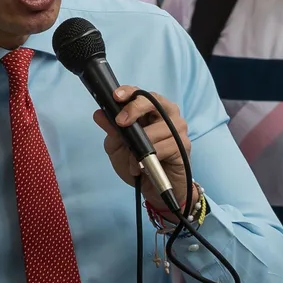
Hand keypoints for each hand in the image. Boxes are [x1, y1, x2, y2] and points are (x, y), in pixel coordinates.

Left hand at [92, 86, 191, 205]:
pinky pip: (162, 147)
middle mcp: (168, 114)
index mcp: (152, 110)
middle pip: (152, 101)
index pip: (141, 94)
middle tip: (121, 122)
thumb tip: (99, 113)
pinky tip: (142, 166)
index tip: (116, 97)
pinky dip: (148, 158)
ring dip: (138, 148)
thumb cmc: (138, 164)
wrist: (155, 190)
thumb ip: (111, 130)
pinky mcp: (183, 145)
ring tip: (132, 161)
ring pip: (154, 129)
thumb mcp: (118, 147)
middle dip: (134, 109)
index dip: (129, 92)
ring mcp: (178, 129)